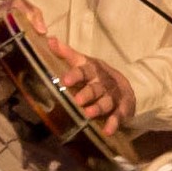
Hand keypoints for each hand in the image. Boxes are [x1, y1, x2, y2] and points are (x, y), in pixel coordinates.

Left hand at [5, 0, 132, 132]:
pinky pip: (118, 117)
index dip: (75, 75)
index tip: (65, 81)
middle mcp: (103, 83)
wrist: (121, 85)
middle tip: (77, 100)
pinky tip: (107, 131)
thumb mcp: (82, 62)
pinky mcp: (121, 109)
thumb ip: (66, 53)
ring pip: (106, 102)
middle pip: (95, 88)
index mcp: (92, 70)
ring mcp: (113, 96)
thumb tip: (49, 40)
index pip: (83, 71)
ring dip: (98, 108)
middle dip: (87, 94)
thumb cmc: (95, 74)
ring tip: (88, 114)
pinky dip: (113, 124)